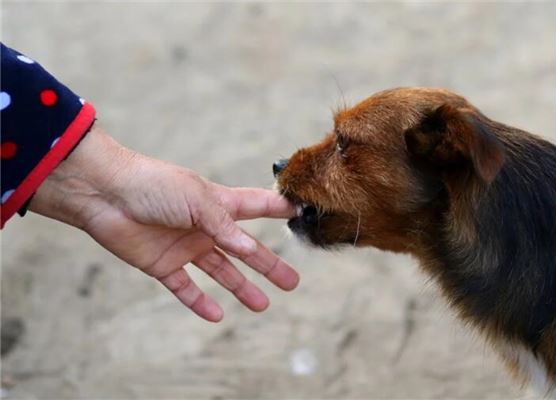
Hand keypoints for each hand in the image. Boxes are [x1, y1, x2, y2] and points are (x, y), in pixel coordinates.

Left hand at [29, 125, 298, 321]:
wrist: (104, 194)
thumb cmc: (154, 186)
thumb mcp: (198, 200)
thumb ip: (225, 225)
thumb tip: (251, 248)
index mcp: (218, 204)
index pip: (257, 206)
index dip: (278, 210)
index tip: (301, 213)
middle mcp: (205, 226)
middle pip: (245, 250)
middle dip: (269, 265)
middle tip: (292, 282)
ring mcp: (185, 246)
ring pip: (221, 271)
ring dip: (241, 288)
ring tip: (262, 305)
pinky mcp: (162, 264)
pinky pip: (185, 287)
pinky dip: (199, 302)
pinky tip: (216, 315)